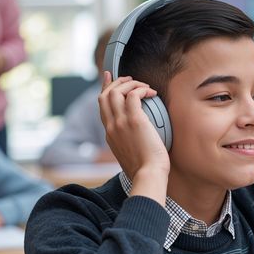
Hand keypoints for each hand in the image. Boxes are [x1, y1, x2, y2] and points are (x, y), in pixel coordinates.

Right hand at [98, 73, 169, 199]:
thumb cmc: (145, 168)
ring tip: (143, 85)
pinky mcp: (134, 120)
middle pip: (105, 95)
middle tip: (130, 78)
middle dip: (116, 82)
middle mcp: (111, 127)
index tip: (109, 78)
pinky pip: (133, 94)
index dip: (105, 89)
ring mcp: (120, 123)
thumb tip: (137, 139)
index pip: (102, 107)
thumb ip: (128, 143)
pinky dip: (141, 89)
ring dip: (130, 83)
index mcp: (110, 135)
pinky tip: (151, 92)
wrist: (148, 175)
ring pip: (116, 91)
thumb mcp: (129, 154)